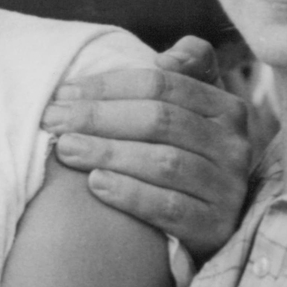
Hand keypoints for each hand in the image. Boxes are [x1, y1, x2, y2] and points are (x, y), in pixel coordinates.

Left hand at [43, 36, 251, 262]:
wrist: (208, 224)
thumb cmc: (185, 155)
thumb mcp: (191, 110)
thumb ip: (186, 71)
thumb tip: (166, 59)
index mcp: (227, 107)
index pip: (162, 85)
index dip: (108, 86)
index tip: (62, 94)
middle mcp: (234, 146)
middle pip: (160, 120)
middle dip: (99, 118)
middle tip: (52, 121)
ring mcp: (228, 188)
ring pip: (164, 162)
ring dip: (108, 153)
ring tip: (65, 150)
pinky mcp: (216, 227)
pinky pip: (169, 207)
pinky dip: (130, 193)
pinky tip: (96, 184)